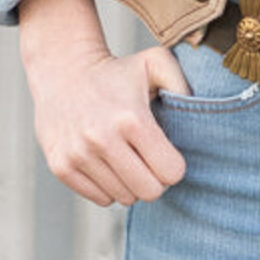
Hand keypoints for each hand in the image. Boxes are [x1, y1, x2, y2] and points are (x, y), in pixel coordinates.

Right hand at [18, 0, 189, 207]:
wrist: (63, 70)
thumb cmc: (118, 70)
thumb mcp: (155, 61)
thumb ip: (182, 84)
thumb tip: (198, 115)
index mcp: (131, 118)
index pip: (170, 172)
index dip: (174, 165)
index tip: (167, 153)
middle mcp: (102, 139)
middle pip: (149, 191)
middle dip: (156, 179)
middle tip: (150, 161)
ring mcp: (78, 154)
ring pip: (124, 198)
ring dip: (131, 182)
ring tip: (126, 156)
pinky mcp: (60, 166)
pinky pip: (100, 198)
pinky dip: (108, 186)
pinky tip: (106, 161)